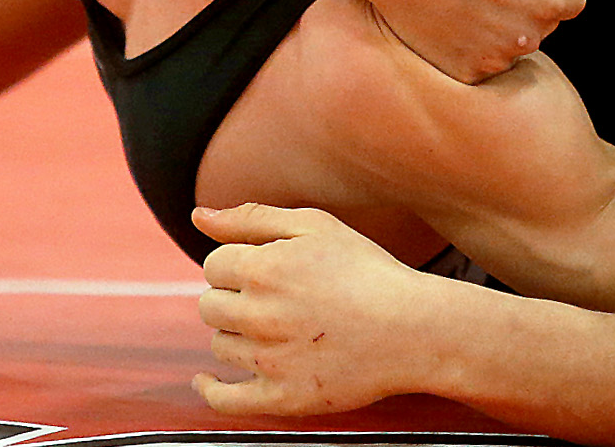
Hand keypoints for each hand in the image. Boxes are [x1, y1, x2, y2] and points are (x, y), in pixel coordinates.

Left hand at [192, 203, 437, 415]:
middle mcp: (259, 315)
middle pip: (209, 306)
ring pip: (220, 346)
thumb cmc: (366, 271)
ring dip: (236, 336)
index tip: (264, 272)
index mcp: (262, 268)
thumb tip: (198, 215)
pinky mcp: (283, 398)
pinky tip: (206, 381)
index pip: (213, 266)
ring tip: (278, 330)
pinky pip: (224, 400)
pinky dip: (210, 390)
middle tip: (272, 301)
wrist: (416, 330)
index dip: (236, 265)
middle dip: (232, 299)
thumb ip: (251, 217)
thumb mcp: (315, 226)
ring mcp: (270, 361)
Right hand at [331, 0, 600, 83]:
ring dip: (502, 29)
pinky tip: (451, 21)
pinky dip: (474, 48)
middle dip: (527, 6)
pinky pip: (486, 64)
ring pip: (515, 45)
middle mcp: (527, 35)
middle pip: (545, 25)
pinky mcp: (467, 73)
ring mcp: (495, 58)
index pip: (574, 0)